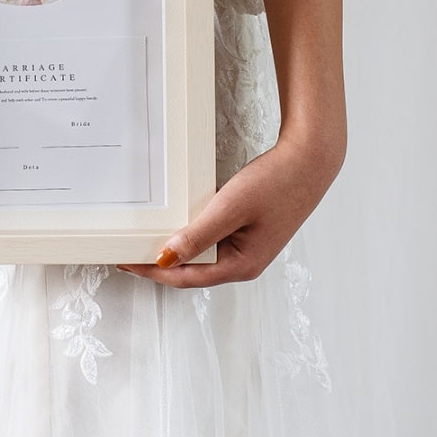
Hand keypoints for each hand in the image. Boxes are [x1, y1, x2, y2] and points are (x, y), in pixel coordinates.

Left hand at [116, 132, 344, 286]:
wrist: (311, 159)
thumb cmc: (277, 182)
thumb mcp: (230, 207)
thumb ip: (197, 236)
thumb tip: (166, 259)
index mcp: (241, 265)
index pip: (185, 277)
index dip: (152, 271)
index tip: (124, 260)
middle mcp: (244, 262)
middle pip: (192, 270)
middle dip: (159, 262)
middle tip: (127, 249)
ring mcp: (247, 247)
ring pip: (201, 254)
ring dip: (174, 247)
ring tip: (144, 237)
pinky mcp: (248, 230)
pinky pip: (212, 238)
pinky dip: (191, 233)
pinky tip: (175, 221)